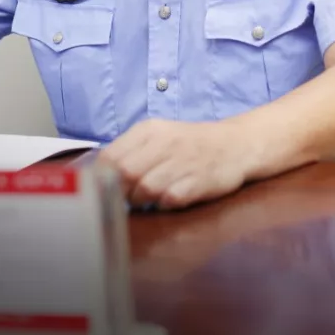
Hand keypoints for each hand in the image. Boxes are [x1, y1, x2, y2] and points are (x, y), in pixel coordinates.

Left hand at [96, 118, 247, 210]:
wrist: (236, 145)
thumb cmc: (189, 145)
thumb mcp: (158, 137)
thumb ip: (130, 152)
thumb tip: (98, 177)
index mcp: (148, 130)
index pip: (110, 156)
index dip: (102, 178)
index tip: (103, 189)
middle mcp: (164, 142)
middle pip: (124, 173)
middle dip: (121, 192)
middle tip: (127, 198)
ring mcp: (182, 161)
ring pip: (145, 188)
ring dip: (142, 200)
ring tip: (150, 199)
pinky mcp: (199, 181)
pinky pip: (169, 199)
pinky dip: (165, 204)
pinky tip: (169, 200)